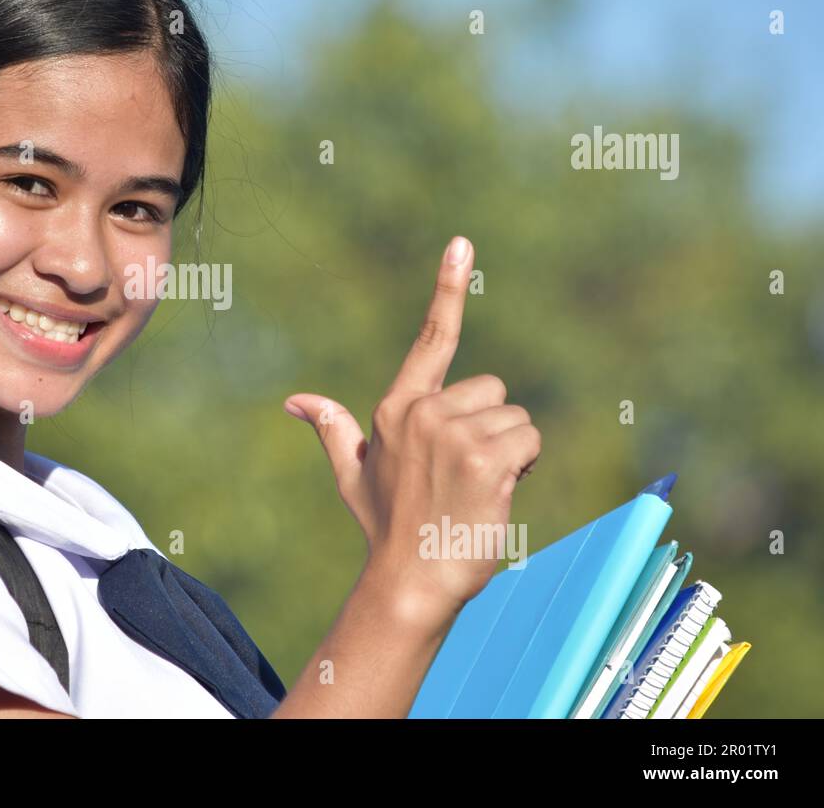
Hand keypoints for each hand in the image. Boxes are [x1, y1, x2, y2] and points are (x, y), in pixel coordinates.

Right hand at [284, 236, 539, 616]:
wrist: (411, 581)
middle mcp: (422, 412)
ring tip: (477, 490)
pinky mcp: (485, 457)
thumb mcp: (353, 475)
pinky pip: (529, 439)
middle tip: (465, 475)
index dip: (447, 288)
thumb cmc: (388, 528)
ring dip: (510, 453)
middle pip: (493, 391)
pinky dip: (525, 467)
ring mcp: (452, 433)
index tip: (462, 243)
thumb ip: (332, 427)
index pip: (431, 340)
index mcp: (395, 409)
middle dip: (491, 428)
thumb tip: (294, 399)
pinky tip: (495, 495)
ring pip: (516, 418)